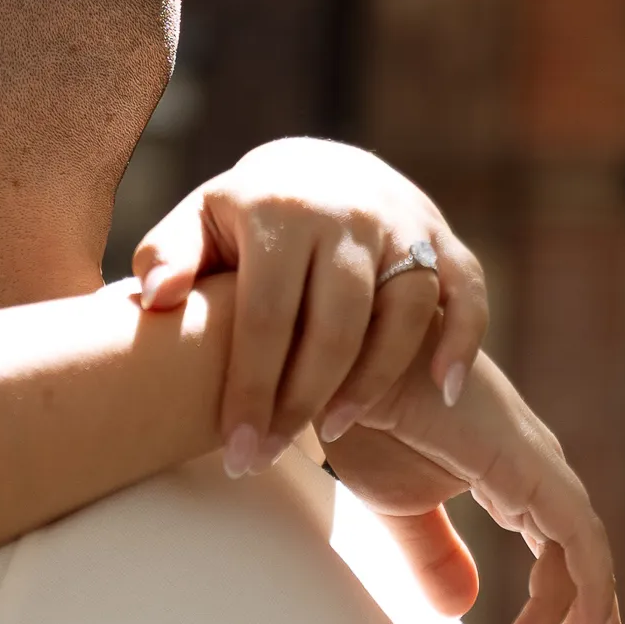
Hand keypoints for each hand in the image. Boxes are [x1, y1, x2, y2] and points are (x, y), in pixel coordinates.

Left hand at [133, 137, 485, 461]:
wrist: (317, 168)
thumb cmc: (243, 217)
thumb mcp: (196, 223)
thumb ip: (167, 257)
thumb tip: (156, 299)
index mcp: (279, 210)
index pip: (267, 317)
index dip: (252, 390)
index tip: (238, 451)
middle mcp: (348, 212)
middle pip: (336, 325)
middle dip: (303, 402)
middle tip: (274, 455)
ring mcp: (404, 222)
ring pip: (403, 314)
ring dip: (372, 381)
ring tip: (333, 431)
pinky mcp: (444, 237)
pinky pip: (468, 292)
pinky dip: (462, 341)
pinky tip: (444, 390)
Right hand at [344, 348, 622, 623]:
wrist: (340, 368)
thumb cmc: (361, 418)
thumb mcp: (397, 504)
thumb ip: (434, 554)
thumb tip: (463, 608)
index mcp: (515, 478)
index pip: (564, 561)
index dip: (564, 622)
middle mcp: (542, 473)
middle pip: (585, 576)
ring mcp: (543, 470)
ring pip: (592, 572)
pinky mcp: (534, 472)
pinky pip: (582, 549)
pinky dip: (588, 600)